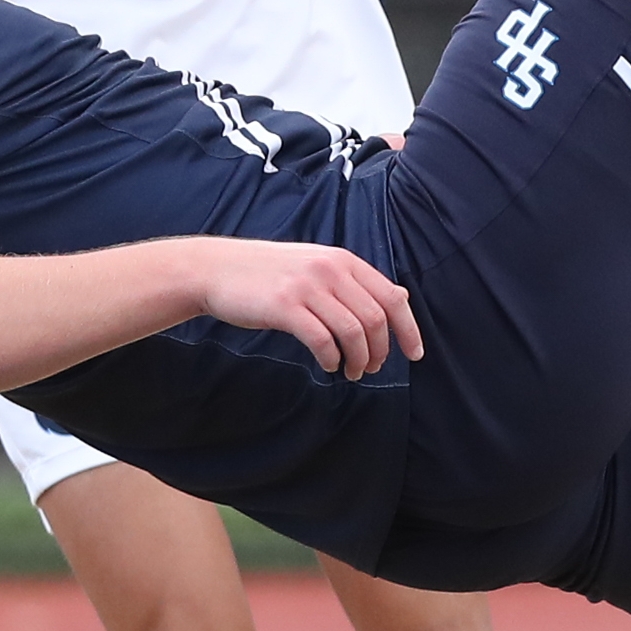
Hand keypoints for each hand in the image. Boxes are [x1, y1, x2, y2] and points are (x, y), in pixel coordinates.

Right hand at [195, 238, 421, 379]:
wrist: (217, 269)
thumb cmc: (269, 273)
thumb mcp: (317, 266)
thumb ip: (356, 282)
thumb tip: (401, 297)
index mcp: (342, 260)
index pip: (391, 297)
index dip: (409, 329)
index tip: (414, 354)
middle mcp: (328, 269)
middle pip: (376, 319)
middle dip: (381, 351)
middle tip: (371, 368)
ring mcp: (306, 287)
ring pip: (353, 331)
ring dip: (358, 359)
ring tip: (351, 371)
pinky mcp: (284, 306)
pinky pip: (322, 340)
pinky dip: (331, 358)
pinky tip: (328, 365)